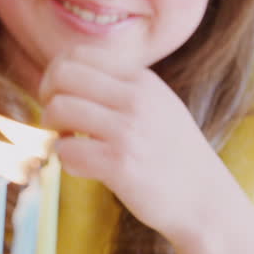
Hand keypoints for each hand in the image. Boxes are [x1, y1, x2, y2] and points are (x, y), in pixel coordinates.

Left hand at [40, 46, 253, 253]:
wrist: (205, 200)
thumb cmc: (173, 155)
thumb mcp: (157, 105)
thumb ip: (120, 87)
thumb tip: (65, 75)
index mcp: (142, 79)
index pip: (78, 54)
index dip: (56, 74)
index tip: (62, 97)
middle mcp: (135, 99)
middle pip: (62, 75)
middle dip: (47, 96)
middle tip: (58, 120)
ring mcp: (128, 131)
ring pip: (58, 109)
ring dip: (53, 130)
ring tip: (70, 143)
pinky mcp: (120, 165)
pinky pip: (65, 151)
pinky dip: (65, 159)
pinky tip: (83, 166)